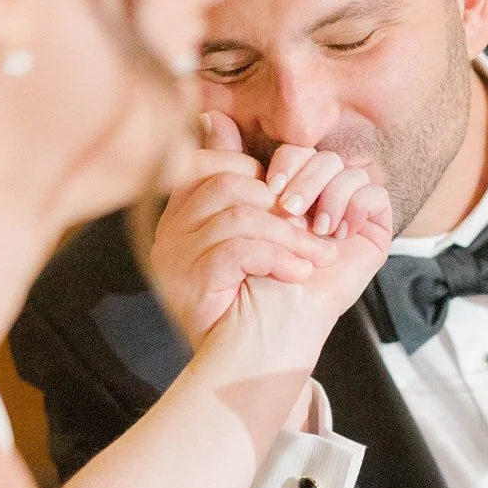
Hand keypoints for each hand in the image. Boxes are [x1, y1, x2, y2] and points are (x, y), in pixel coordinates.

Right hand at [153, 114, 389, 349]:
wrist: (253, 366)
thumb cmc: (266, 300)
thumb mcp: (263, 233)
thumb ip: (245, 181)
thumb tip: (218, 120)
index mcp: (183, 213)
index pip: (211, 162)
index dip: (258, 174)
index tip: (291, 205)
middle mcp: (170, 231)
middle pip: (226, 185)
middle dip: (283, 208)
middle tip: (317, 231)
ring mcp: (174, 257)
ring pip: (237, 217)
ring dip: (290, 237)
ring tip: (317, 258)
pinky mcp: (188, 282)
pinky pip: (237, 250)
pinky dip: (277, 258)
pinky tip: (297, 274)